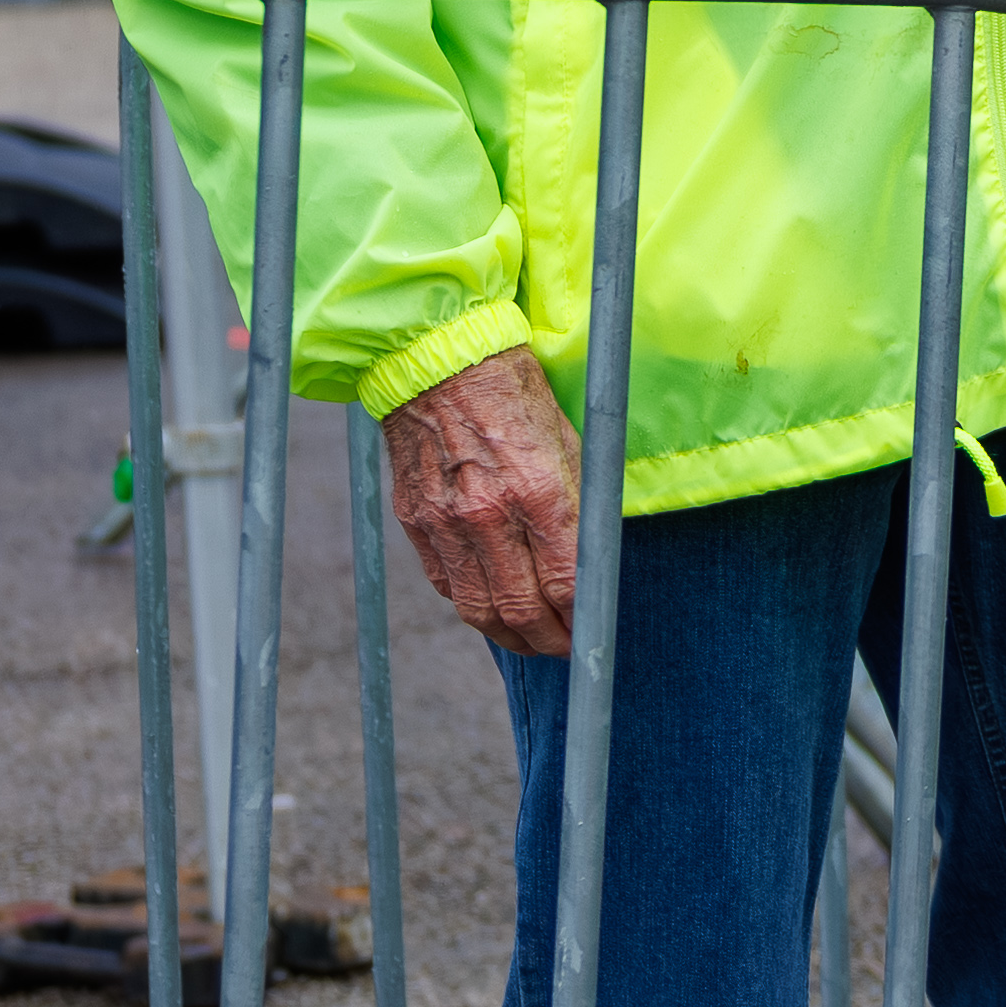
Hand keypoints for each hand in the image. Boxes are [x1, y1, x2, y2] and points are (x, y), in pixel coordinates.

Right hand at [379, 346, 587, 658]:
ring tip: (529, 640)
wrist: (438, 359)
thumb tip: (589, 562)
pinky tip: (490, 607)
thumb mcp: (567, 441)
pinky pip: (445, 584)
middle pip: (521, 610)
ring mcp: (446, 522)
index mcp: (538, 491)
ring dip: (509, 636)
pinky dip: (471, 605)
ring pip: (478, 610)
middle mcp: (489, 514)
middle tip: (563, 647)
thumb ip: (577, 506)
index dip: (580, 620)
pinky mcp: (416, 521)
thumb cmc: (513, 392)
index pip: (564, 584)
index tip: (589, 632)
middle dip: (548, 640)